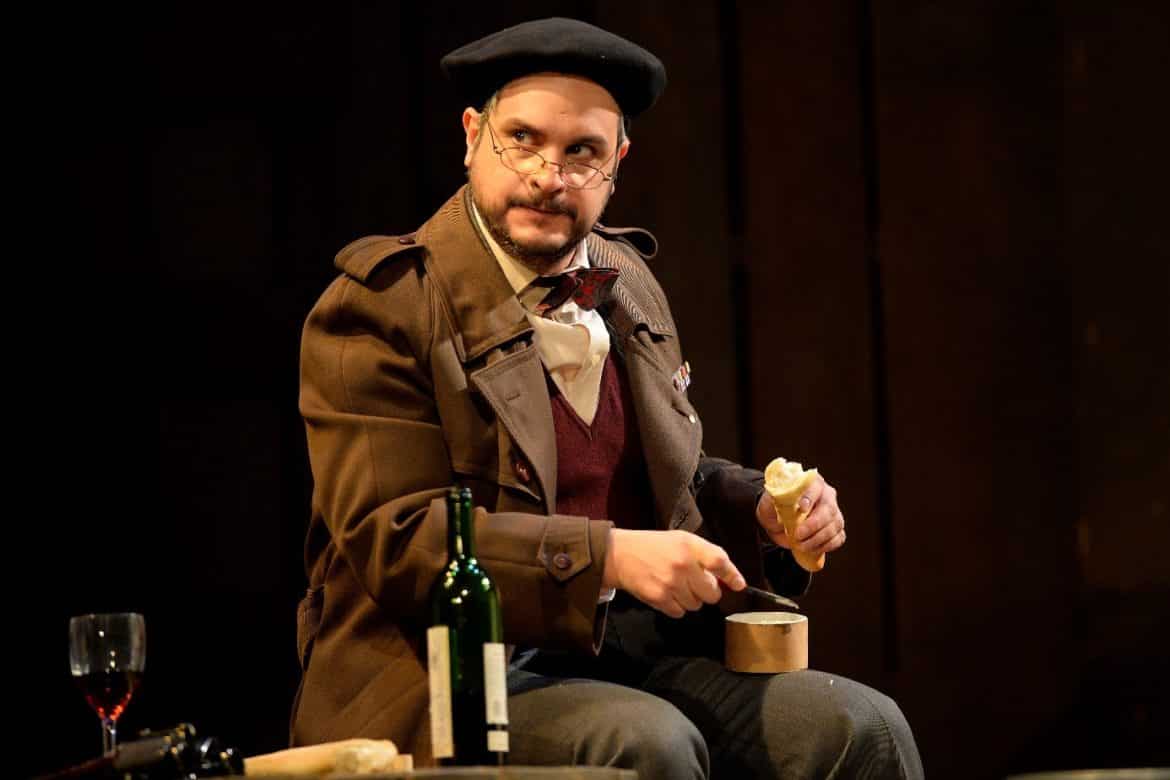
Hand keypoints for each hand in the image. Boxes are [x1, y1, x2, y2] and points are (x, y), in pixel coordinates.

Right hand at [602, 529, 745, 617]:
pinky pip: (680, 613)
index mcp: (690, 545)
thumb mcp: (681, 540)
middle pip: (712, 593)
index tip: (738, 585)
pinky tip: (667, 594)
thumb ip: (705, 555)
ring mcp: (671, 583)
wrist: (620, 555)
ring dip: (690, 600)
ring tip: (676, 586)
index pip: (720, 562)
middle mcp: (683, 564)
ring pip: (696, 605)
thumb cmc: (655, 546)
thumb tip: (728, 579)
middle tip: (695, 584)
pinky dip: (676, 607)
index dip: (732, 576)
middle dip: (707, 592)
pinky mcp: (659, 598)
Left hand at [756, 474, 845, 557]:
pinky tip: (812, 548)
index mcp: (812, 483)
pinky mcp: (835, 529)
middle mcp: (827, 496)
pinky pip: (838, 538)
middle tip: (798, 535)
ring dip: (817, 539)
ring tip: (800, 544)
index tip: (801, 508)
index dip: (810, 497)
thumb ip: (776, 496)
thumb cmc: (774, 508)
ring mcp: (834, 513)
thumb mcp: (770, 500)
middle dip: (813, 525)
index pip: (815, 487)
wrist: (777, 524)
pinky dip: (825, 546)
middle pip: (828, 510)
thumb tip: (780, 494)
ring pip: (834, 526)